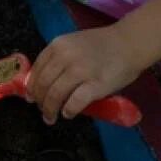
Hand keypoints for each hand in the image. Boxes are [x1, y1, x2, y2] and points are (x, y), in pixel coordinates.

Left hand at [24, 25, 143, 123]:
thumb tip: (44, 82)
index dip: (32, 86)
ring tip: (51, 117)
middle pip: (44, 84)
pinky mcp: (95, 85)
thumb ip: (59, 59)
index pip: (37, 70)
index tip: (31, 97)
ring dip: (50, 109)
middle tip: (43, 111)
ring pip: (56, 94)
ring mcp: (80, 71)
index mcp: (58, 45)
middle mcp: (65, 57)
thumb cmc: (102, 45)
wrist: (129, 43)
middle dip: (40, 101)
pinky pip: (75, 102)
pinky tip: (68, 113)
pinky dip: (69, 110)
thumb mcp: (73, 44)